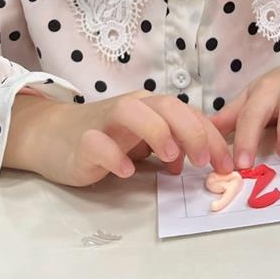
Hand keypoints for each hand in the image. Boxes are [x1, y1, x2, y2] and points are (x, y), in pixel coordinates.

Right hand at [3, 90, 233, 186]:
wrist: (52, 136)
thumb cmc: (105, 137)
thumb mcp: (142, 140)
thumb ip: (170, 146)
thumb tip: (195, 160)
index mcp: (150, 108)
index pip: (188, 114)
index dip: (212, 137)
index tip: (227, 165)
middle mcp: (131, 108)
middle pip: (166, 106)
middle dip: (192, 131)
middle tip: (204, 162)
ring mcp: (104, 122)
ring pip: (132, 112)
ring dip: (157, 132)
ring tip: (171, 160)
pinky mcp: (81, 141)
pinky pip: (97, 143)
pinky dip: (114, 155)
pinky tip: (125, 172)